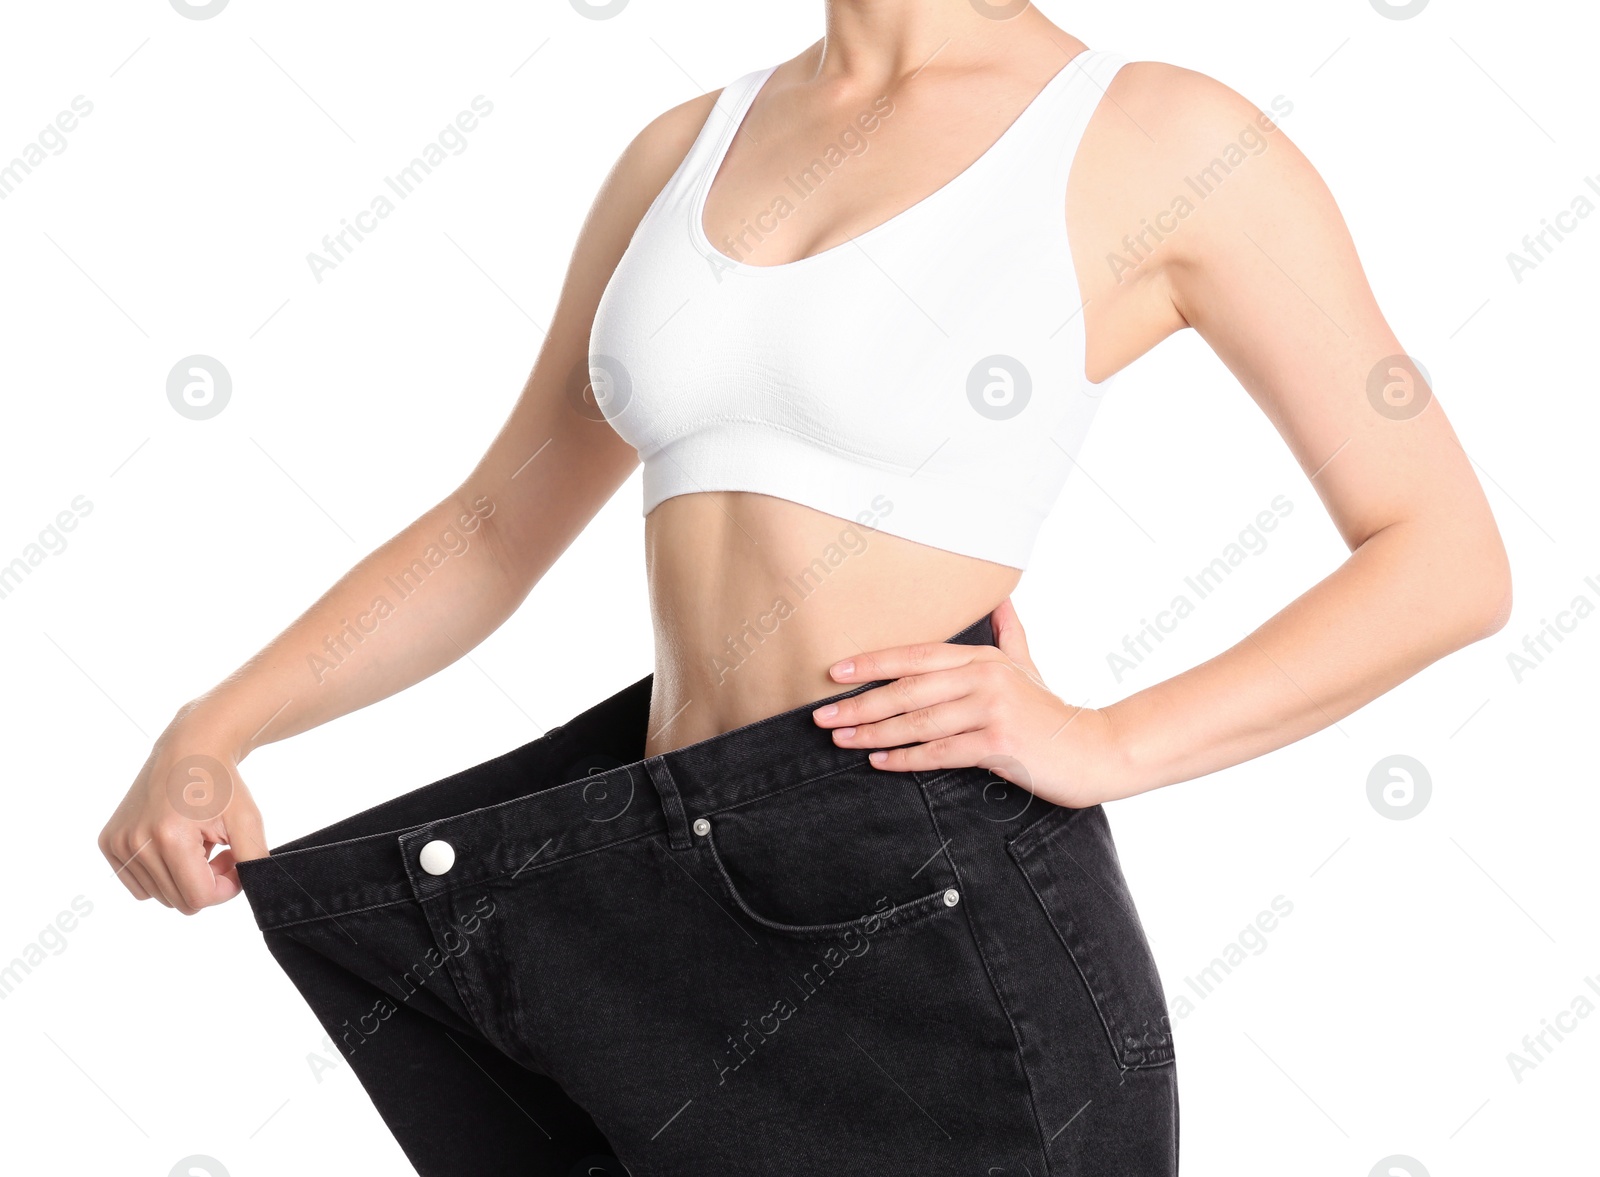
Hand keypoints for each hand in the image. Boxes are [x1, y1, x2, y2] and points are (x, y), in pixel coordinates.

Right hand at [98, 717, 268, 914]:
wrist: (189, 750)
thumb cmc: (220, 782)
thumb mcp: (248, 821)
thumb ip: (252, 862)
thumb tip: (254, 891)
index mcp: (169, 837)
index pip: (200, 898)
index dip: (226, 888)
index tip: (233, 862)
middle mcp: (137, 842)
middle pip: (179, 902)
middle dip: (206, 882)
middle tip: (218, 851)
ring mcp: (118, 843)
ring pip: (159, 896)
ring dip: (184, 879)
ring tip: (198, 845)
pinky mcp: (109, 842)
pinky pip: (139, 885)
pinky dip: (161, 874)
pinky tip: (176, 846)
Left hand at [810, 597, 1120, 807]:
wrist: (1094, 750)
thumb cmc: (1051, 711)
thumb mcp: (1027, 665)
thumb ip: (1008, 633)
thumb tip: (1002, 598)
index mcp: (983, 658)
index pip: (916, 656)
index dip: (872, 663)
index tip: (833, 672)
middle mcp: (985, 678)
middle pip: (908, 689)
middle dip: (860, 703)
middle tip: (821, 716)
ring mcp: (993, 710)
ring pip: (919, 721)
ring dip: (874, 732)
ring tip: (841, 739)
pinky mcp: (1000, 743)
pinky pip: (941, 752)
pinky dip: (907, 757)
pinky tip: (880, 761)